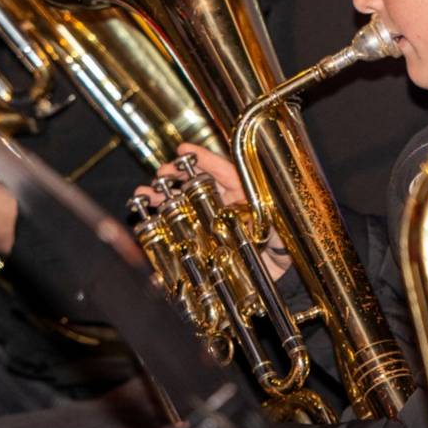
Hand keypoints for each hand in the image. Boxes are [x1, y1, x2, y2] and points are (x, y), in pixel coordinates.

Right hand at [133, 143, 291, 280]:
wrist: (278, 276)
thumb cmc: (283, 246)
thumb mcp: (274, 223)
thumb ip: (258, 212)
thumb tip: (241, 204)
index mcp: (244, 193)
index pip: (222, 170)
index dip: (203, 159)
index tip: (183, 150)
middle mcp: (225, 203)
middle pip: (195, 183)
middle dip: (175, 175)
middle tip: (160, 175)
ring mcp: (212, 221)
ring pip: (182, 203)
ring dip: (162, 197)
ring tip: (145, 194)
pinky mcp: (202, 241)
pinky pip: (179, 228)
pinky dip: (161, 223)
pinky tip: (146, 220)